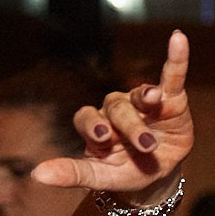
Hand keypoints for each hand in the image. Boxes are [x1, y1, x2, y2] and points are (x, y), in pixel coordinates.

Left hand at [30, 31, 192, 193]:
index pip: (87, 117)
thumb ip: (72, 173)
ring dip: (147, 98)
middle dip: (131, 126)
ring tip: (156, 101)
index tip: (103, 138)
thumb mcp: (101, 177)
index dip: (94, 124)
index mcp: (96, 125)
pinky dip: (176, 58)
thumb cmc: (125, 171)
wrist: (158, 174)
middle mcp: (116, 109)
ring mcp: (142, 102)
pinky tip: (178, 39)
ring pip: (140, 96)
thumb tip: (36, 175)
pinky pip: (172, 75)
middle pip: (117, 108)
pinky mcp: (171, 99)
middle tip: (146, 146)